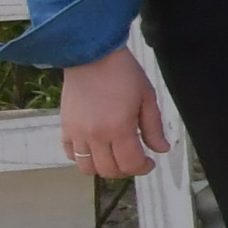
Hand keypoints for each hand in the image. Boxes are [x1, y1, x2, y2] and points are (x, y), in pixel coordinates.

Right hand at [57, 49, 166, 181]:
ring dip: (104, 168)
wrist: (92, 56)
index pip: (130, 164)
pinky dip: (82, 158)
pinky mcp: (65, 127)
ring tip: (115, 156)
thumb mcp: (147, 98)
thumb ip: (154, 128)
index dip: (143, 168)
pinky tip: (95, 148)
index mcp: (119, 128)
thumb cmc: (123, 74)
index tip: (149, 162)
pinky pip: (70, 154)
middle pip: (109, 170)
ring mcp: (77, 133)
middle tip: (134, 159)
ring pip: (88, 168)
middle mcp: (95, 135)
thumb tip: (161, 150)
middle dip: (126, 170)